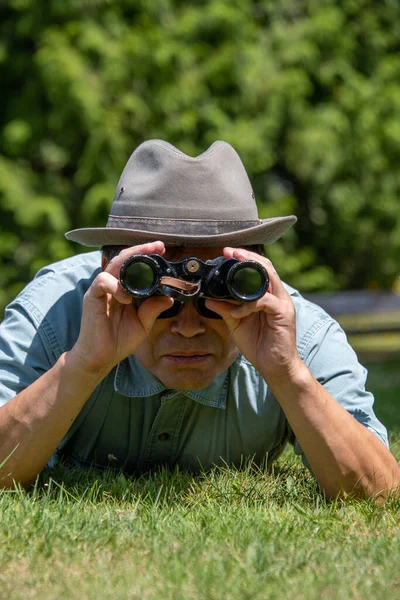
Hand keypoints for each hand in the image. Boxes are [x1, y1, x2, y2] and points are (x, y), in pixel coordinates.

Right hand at [69, 241, 173, 376]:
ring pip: (113, 265)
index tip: (162, 249)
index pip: (134, 266)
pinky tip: (125, 298)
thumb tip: (169, 297)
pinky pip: (102, 281)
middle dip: (140, 250)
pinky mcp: (92, 298)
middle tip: (157, 247)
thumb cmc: (119, 340)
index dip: (146, 255)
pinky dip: (115, 286)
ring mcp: (102, 290)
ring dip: (129, 263)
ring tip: (145, 269)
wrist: (101, 357)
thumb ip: (153, 309)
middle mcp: (112, 286)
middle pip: (123, 259)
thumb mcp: (143, 324)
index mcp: (124, 289)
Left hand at [205, 247, 301, 382]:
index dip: (244, 258)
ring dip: (248, 274)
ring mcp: (283, 304)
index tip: (226, 252)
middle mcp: (278, 295)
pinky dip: (248, 305)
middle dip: (246, 258)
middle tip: (228, 253)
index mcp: (268, 294)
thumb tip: (207, 298)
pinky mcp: (284, 314)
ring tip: (230, 273)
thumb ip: (224, 308)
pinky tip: (236, 312)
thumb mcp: (236, 323)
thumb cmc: (259, 344)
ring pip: (268, 279)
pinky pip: (264, 302)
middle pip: (266, 267)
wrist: (275, 367)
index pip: (259, 268)